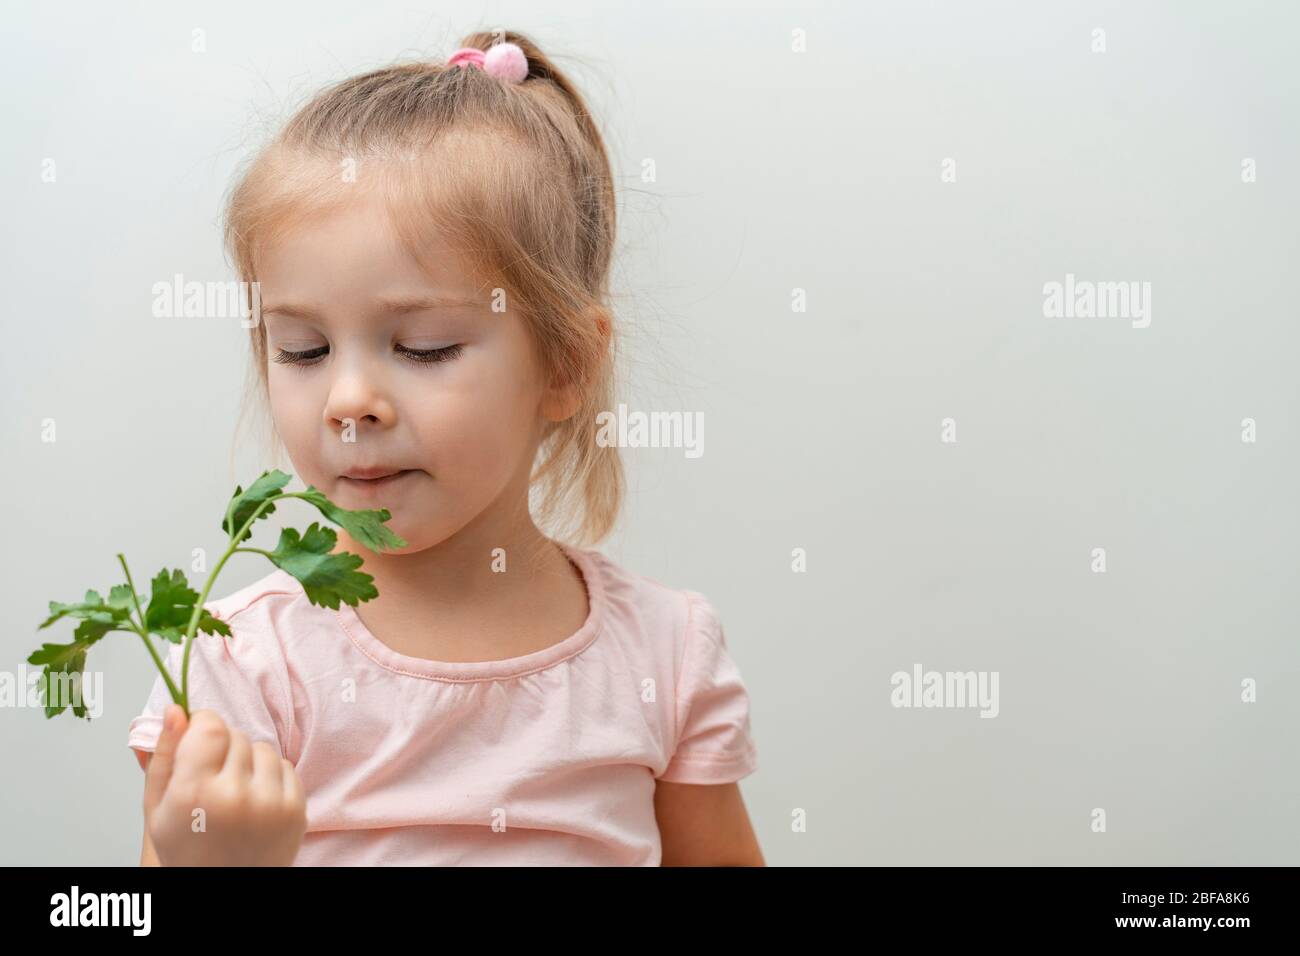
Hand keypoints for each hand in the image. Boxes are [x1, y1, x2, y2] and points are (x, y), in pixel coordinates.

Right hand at [143, 705, 305, 865]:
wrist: (222, 890)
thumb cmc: (187, 849)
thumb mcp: (157, 806)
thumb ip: (163, 755)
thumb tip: (175, 711)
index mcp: (194, 794)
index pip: (211, 727)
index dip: (203, 724)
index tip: (199, 737)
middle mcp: (235, 797)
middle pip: (236, 735)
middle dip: (223, 748)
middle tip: (212, 778)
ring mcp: (270, 804)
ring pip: (263, 748)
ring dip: (248, 762)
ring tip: (233, 793)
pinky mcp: (296, 811)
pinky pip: (285, 767)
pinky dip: (270, 778)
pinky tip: (254, 803)